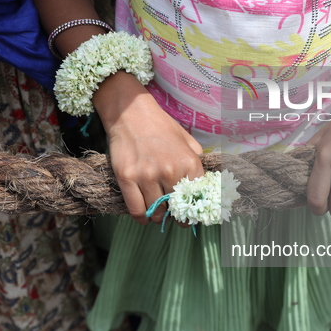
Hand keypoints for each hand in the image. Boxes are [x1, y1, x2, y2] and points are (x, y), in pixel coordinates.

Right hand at [93, 72, 203, 224]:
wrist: (131, 112)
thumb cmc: (160, 127)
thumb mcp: (187, 140)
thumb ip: (197, 161)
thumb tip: (204, 185)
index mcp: (189, 163)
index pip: (197, 199)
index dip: (193, 210)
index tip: (189, 214)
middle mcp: (170, 171)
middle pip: (176, 209)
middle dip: (175, 214)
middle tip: (171, 212)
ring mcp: (147, 175)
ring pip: (156, 212)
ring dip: (158, 216)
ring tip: (157, 211)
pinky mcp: (127, 178)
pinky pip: (136, 210)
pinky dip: (142, 218)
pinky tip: (144, 215)